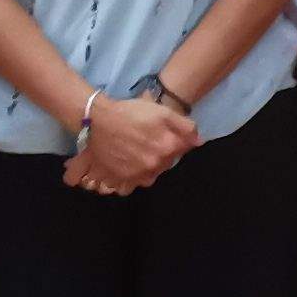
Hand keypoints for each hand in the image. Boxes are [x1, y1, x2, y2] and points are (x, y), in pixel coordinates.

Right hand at [68, 93, 194, 193]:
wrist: (97, 120)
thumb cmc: (132, 113)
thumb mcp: (163, 112)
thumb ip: (185, 127)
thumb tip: (199, 142)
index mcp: (168, 148)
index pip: (181, 151)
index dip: (174, 142)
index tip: (162, 135)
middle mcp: (156, 165)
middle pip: (166, 164)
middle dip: (161, 155)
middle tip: (147, 142)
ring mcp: (138, 174)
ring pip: (151, 175)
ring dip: (148, 167)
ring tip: (136, 152)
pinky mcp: (122, 179)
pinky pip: (133, 184)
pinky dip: (133, 176)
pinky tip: (128, 163)